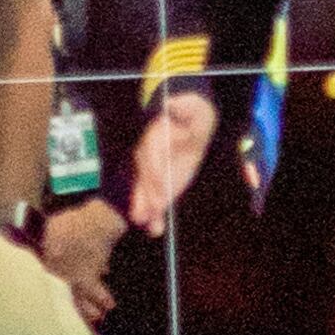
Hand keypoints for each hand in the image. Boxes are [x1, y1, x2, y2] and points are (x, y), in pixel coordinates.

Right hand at [127, 90, 215, 229]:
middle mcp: (147, 155)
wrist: (191, 124)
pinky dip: (154, 215)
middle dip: (143, 197)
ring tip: (150, 228)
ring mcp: (152, 171)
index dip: (153, 175)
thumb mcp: (189, 107)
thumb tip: (172, 105)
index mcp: (152, 137)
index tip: (159, 192)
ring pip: (145, 192)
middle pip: (142, 178)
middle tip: (142, 217)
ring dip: (147, 211)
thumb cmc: (189, 114)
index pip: (149, 157)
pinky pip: (155, 199)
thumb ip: (181, 107)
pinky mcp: (160, 183)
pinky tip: (156, 229)